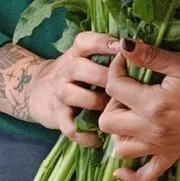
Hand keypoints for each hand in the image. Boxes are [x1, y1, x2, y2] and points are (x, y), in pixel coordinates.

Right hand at [0, 35, 115, 146]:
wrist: (37, 91)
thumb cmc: (75, 74)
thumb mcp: (84, 58)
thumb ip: (107, 55)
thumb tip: (142, 52)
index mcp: (75, 53)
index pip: (85, 41)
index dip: (103, 42)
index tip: (122, 46)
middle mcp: (65, 71)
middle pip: (79, 68)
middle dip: (104, 76)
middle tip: (125, 83)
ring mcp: (59, 94)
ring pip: (72, 94)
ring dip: (96, 102)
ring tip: (114, 109)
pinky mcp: (57, 116)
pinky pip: (69, 126)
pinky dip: (84, 135)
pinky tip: (100, 138)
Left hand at [98, 37, 179, 180]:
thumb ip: (150, 56)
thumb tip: (123, 44)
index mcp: (153, 106)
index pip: (115, 87)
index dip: (116, 68)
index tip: (126, 58)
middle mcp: (152, 131)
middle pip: (108, 121)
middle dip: (112, 100)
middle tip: (130, 85)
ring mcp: (161, 146)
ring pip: (120, 148)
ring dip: (119, 131)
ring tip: (131, 112)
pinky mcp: (172, 154)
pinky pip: (145, 175)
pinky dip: (130, 175)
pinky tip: (121, 170)